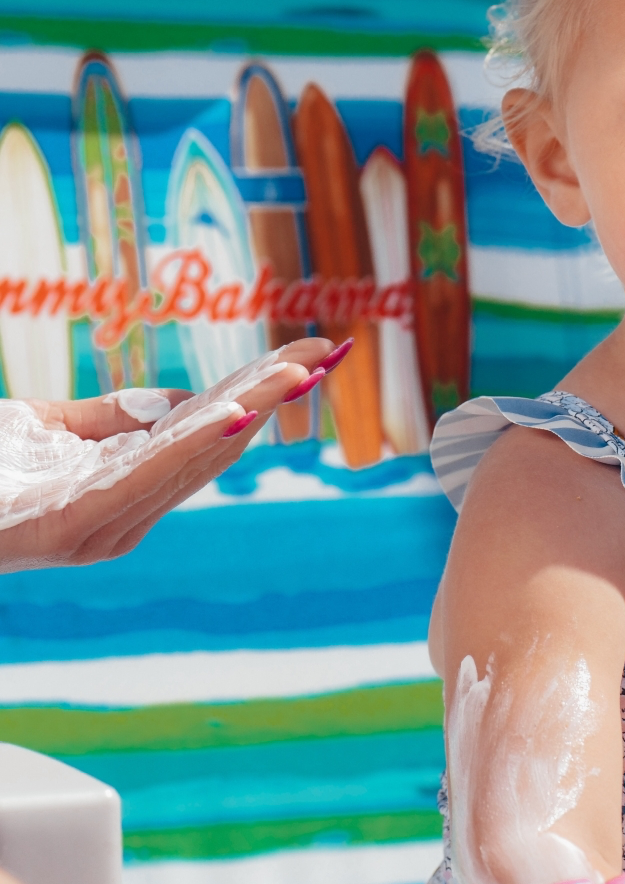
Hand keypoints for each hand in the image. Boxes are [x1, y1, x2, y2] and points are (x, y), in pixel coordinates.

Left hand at [0, 337, 336, 570]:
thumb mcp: (42, 430)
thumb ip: (105, 418)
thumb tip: (178, 401)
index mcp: (123, 497)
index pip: (204, 438)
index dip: (257, 398)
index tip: (304, 360)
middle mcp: (125, 520)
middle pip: (212, 448)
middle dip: (270, 399)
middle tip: (322, 355)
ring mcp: (106, 528)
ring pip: (192, 459)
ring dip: (250, 411)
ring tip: (295, 373)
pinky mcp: (80, 527)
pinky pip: (151, 476)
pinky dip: (197, 443)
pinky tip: (234, 412)